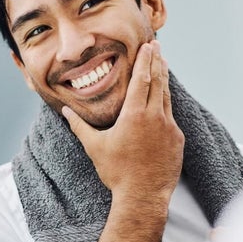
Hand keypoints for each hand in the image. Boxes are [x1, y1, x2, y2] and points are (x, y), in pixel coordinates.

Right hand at [62, 40, 184, 202]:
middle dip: (156, 61)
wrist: (143, 196)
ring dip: (164, 79)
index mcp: (134, 115)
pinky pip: (171, 117)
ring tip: (163, 63)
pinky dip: (166, 104)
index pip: (141, 79)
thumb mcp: (95, 147)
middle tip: (156, 45)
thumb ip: (79, 126)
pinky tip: (164, 100)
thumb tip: (65, 111)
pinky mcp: (177, 140)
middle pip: (157, 82)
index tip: (148, 45)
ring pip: (166, 97)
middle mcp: (155, 117)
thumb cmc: (117, 172)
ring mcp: (169, 128)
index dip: (145, 60)